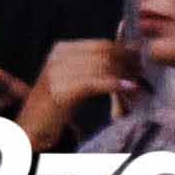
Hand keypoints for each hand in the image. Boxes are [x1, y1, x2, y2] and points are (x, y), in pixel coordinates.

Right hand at [18, 36, 132, 149]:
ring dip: (125, 76)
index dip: (125, 53)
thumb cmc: (56, 108)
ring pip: (101, 67)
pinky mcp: (60, 91)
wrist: (30, 130)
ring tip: (140, 88)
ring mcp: (56, 73)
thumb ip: (94, 70)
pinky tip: (129, 90)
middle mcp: (57, 57)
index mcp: (61, 50)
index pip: (101, 44)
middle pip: (103, 53)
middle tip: (144, 77)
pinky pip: (94, 83)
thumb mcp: (73, 82)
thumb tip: (127, 61)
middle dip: (127, 64)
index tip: (142, 65)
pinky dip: (115, 85)